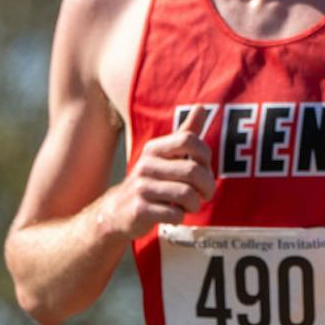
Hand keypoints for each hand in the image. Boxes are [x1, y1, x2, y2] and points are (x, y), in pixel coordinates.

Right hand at [106, 109, 212, 236]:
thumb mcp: (165, 156)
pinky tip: (174, 215)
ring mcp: (141, 188)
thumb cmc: (151, 181)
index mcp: (154, 149)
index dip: (205, 156)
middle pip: (193, 170)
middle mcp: (146, 165)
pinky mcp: (140, 210)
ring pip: (186, 194)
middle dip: (207, 186)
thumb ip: (185, 134)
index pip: (189, 140)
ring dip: (195, 204)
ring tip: (190, 205)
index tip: (205, 169)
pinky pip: (175, 214)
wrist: (117, 211)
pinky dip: (180, 217)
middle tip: (206, 194)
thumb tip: (201, 107)